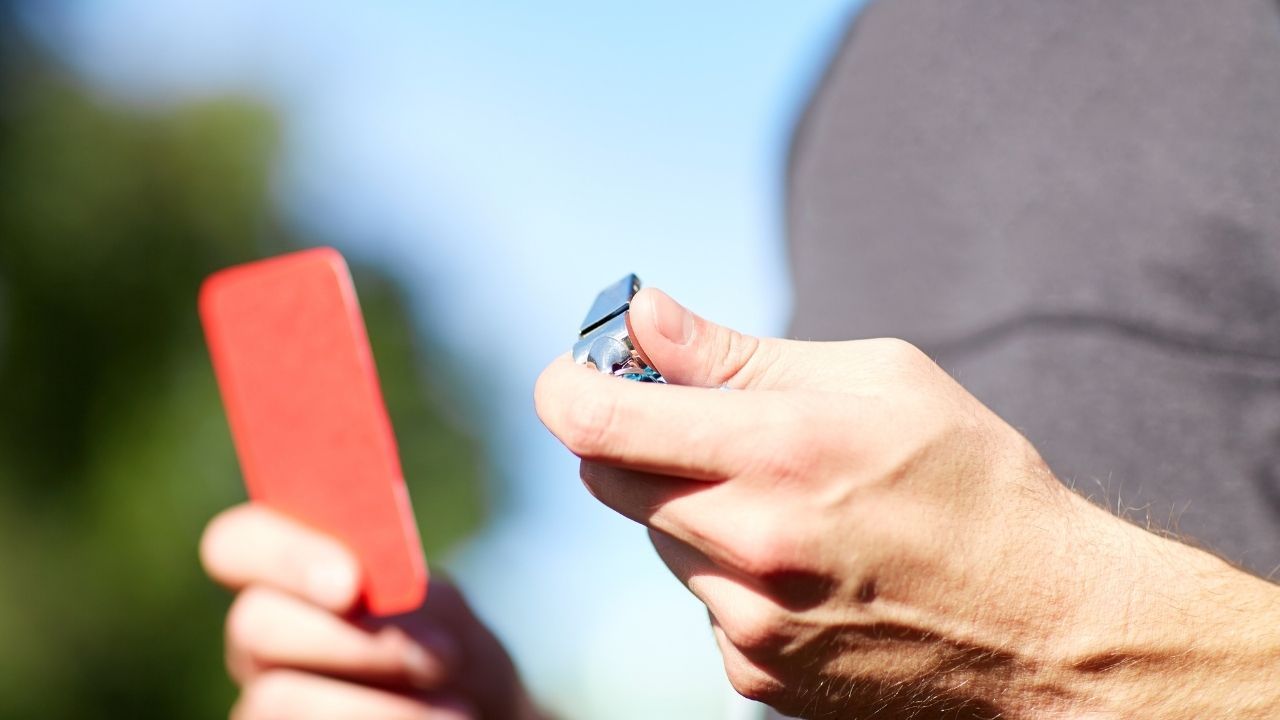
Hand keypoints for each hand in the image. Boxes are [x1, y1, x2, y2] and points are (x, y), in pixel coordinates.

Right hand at [200, 504, 540, 719]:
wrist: (467, 715)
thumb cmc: (447, 654)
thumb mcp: (443, 613)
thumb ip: (402, 587)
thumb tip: (361, 605)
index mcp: (286, 578)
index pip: (235, 543)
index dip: (282, 554)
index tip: (350, 583)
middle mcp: (258, 639)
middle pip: (251, 625)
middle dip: (352, 642)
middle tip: (440, 657)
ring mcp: (259, 699)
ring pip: (273, 699)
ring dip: (380, 708)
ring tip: (456, 711)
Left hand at [535, 288, 1279, 718]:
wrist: (1047, 628)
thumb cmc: (973, 480)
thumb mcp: (876, 380)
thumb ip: (738, 354)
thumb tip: (642, 317)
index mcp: (778, 452)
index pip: (599, 423)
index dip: (567, 388)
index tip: (577, 373)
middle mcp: (749, 546)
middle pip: (608, 480)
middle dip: (631, 439)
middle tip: (693, 420)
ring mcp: (748, 624)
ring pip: (658, 539)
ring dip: (689, 507)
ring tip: (786, 501)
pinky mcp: (754, 676)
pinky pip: (701, 601)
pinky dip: (726, 571)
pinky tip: (804, 564)